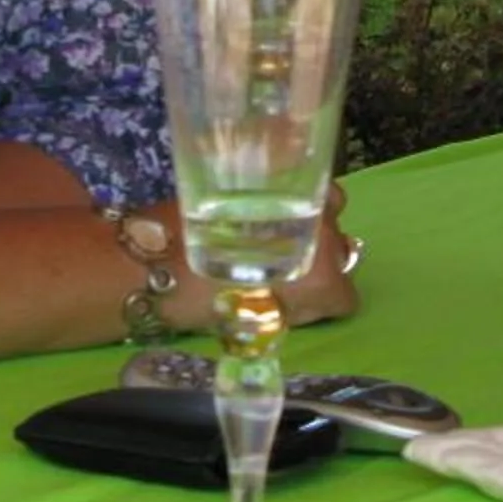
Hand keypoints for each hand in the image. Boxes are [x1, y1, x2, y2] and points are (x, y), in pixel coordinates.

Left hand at [154, 183, 362, 333]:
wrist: (156, 261)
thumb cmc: (206, 303)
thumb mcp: (256, 323)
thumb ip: (289, 311)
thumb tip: (295, 302)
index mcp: (322, 280)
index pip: (346, 297)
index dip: (323, 305)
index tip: (298, 307)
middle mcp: (324, 236)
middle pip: (340, 252)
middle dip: (319, 263)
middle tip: (283, 273)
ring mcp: (301, 200)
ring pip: (333, 208)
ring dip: (314, 222)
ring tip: (280, 234)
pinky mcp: (275, 177)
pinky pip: (301, 186)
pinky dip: (292, 197)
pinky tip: (264, 210)